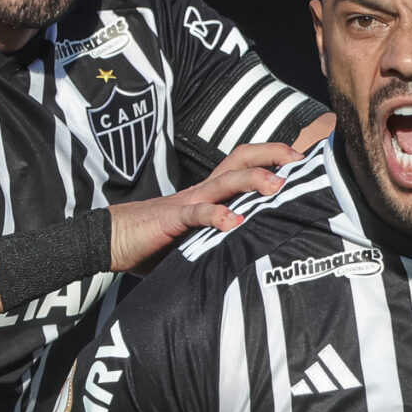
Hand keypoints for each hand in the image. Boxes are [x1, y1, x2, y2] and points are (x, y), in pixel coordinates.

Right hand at [107, 140, 295, 272]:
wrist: (110, 240)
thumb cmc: (154, 242)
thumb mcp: (196, 239)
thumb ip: (222, 239)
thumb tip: (257, 256)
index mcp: (209, 193)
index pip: (243, 164)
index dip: (271, 157)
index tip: (301, 160)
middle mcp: (202, 191)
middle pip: (240, 159)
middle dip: (270, 155)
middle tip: (298, 160)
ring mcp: (187, 202)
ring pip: (225, 181)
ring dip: (253, 181)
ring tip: (278, 186)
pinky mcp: (171, 219)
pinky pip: (196, 213)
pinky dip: (215, 215)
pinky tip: (233, 222)